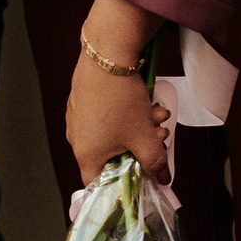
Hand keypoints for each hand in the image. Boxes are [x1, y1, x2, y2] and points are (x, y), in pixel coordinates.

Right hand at [66, 0, 166, 182]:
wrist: (107, 56)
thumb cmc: (121, 102)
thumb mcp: (144, 135)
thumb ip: (155, 161)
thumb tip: (164, 180)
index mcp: (86, 154)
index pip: (100, 184)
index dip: (122, 184)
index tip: (142, 175)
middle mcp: (77, 139)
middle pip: (112, 155)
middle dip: (141, 146)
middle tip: (159, 134)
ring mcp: (78, 118)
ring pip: (113, 134)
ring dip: (139, 127)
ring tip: (157, 113)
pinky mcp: (83, 100)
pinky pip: (106, 117)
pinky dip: (126, 114)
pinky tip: (144, 101)